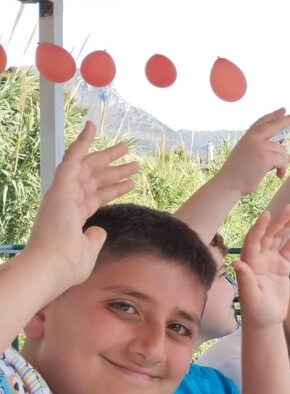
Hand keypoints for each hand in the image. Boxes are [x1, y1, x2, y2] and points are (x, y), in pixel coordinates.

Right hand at [24, 121, 137, 285]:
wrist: (53, 265)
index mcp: (72, 217)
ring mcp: (63, 193)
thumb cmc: (68, 264)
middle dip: (113, 169)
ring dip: (108, 157)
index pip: (96, 197)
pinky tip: (91, 128)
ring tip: (128, 148)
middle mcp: (66, 202)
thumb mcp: (88, 250)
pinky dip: (81, 142)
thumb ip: (95, 238)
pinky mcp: (60, 187)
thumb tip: (100, 231)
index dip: (114, 188)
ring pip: (88, 167)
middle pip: (94, 179)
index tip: (131, 182)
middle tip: (132, 160)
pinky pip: (71, 158)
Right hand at [219, 108, 289, 191]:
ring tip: (277, 172)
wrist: (229, 183)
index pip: (263, 121)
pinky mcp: (265, 157)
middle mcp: (254, 138)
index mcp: (248, 136)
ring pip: (283, 150)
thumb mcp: (246, 153)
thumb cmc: (238, 173)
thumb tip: (280, 146)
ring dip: (283, 163)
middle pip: (276, 125)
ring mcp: (259, 146)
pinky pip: (283, 160)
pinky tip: (278, 175)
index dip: (274, 115)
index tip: (283, 109)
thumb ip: (259, 146)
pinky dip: (282, 169)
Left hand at [233, 205, 289, 329]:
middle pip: (268, 235)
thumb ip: (245, 279)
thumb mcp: (250, 297)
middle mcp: (259, 259)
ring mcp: (271, 261)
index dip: (260, 227)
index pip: (254, 240)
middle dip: (278, 222)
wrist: (266, 321)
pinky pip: (289, 249)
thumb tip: (237, 263)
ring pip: (279, 239)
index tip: (268, 214)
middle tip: (289, 208)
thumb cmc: (256, 311)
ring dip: (287, 226)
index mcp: (250, 263)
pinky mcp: (282, 266)